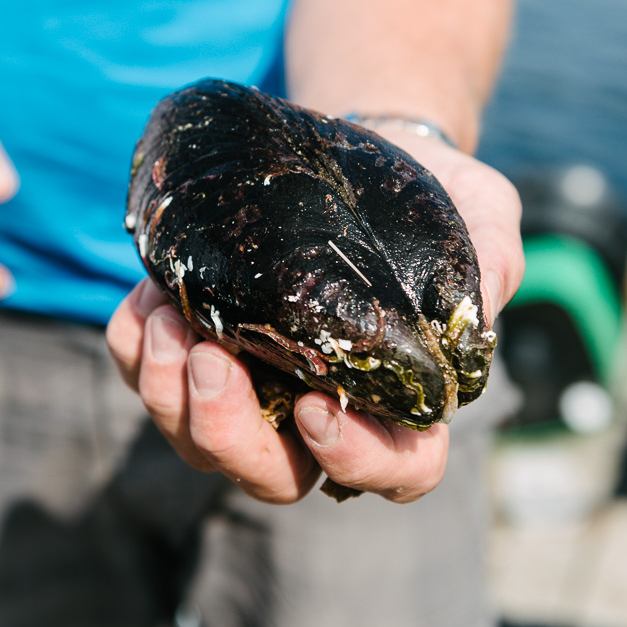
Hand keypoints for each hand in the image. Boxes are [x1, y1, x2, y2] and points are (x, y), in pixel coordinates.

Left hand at [106, 138, 522, 505]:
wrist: (367, 151)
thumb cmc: (436, 198)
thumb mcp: (483, 214)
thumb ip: (490, 261)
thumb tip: (478, 306)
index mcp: (401, 402)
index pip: (394, 470)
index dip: (355, 459)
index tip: (316, 407)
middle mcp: (318, 413)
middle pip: (271, 474)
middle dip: (226, 433)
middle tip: (206, 364)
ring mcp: (252, 386)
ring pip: (197, 439)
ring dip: (168, 392)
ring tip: (167, 317)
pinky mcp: (196, 349)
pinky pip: (149, 377)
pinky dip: (135, 349)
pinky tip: (146, 297)